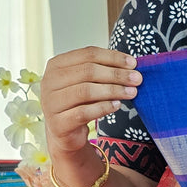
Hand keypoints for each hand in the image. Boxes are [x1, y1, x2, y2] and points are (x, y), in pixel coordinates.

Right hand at [39, 46, 141, 162]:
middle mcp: (49, 81)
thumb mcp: (86, 82)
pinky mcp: (58, 123)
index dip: (113, 57)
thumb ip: (101, 70)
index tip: (133, 63)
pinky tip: (117, 106)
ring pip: (86, 91)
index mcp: (56, 65)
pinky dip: (103, 107)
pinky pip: (84, 112)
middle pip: (88, 71)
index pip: (88, 54)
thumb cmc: (78, 102)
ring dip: (113, 90)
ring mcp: (51, 103)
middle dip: (116, 74)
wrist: (64, 132)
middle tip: (137, 79)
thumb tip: (131, 65)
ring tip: (131, 92)